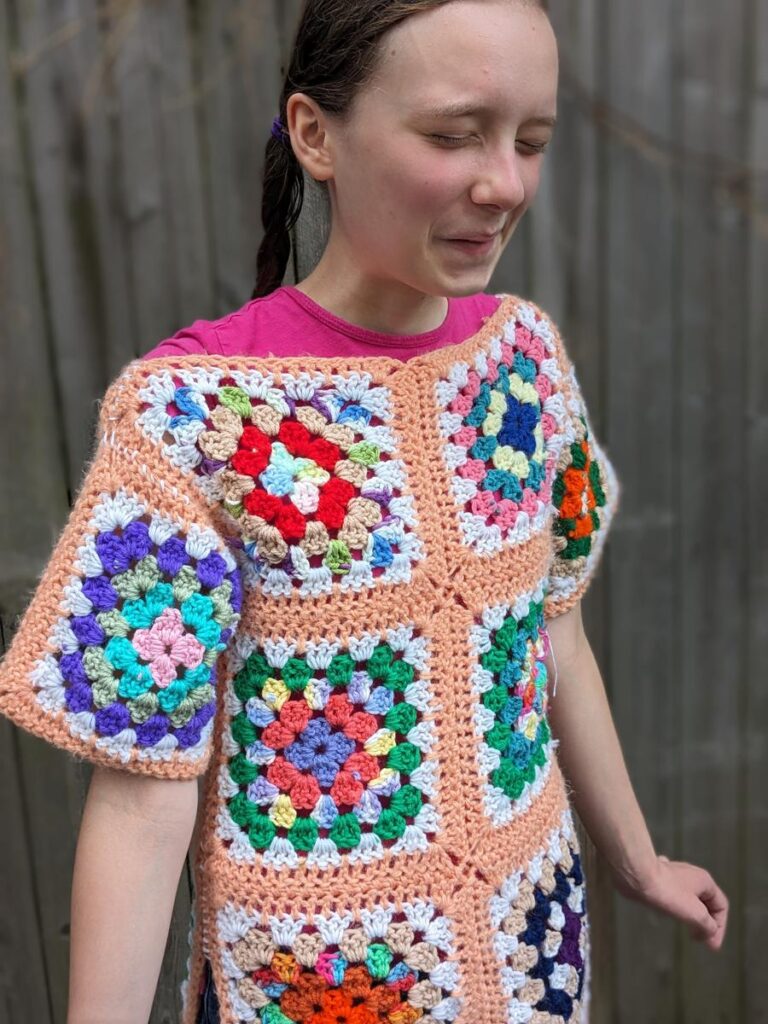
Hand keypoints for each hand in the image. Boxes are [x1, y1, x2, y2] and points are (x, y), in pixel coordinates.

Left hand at [611, 854, 728, 951]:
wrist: (638, 875)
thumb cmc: (668, 893)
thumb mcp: (695, 914)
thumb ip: (708, 925)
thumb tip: (710, 932)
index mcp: (704, 881)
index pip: (721, 906)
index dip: (720, 928)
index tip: (711, 946)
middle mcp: (692, 875)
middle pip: (706, 902)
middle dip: (706, 922)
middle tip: (699, 940)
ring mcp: (674, 876)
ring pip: (689, 898)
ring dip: (691, 915)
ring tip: (687, 929)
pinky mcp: (658, 879)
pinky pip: (672, 894)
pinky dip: (675, 906)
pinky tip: (668, 911)